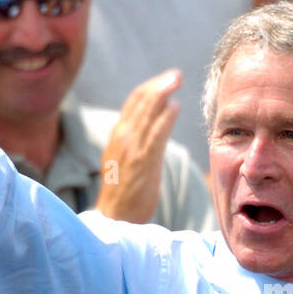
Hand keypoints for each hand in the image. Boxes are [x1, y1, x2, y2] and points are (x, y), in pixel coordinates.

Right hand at [95, 70, 181, 223]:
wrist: (115, 218)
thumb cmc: (123, 192)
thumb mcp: (125, 160)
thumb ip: (135, 142)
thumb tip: (151, 125)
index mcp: (117, 136)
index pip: (132, 103)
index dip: (149, 88)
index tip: (165, 79)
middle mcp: (121, 138)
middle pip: (139, 102)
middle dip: (158, 84)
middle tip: (175, 75)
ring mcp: (131, 149)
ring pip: (146, 112)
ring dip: (162, 92)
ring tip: (176, 80)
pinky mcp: (142, 162)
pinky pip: (154, 133)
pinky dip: (165, 117)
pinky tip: (176, 106)